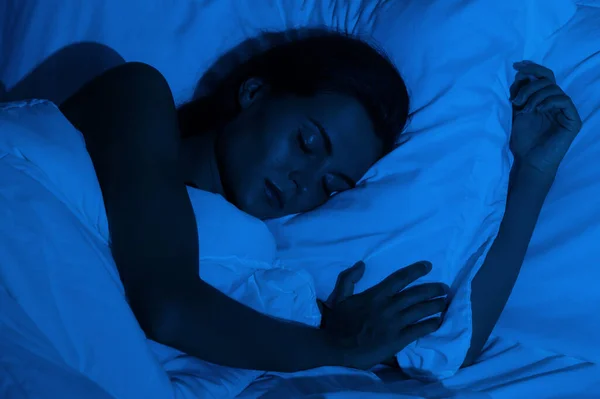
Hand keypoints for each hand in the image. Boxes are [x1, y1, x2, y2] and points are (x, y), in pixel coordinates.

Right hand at [320, 261, 447, 369]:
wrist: (336, 347)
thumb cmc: (338, 322)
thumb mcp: (340, 296)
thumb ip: (349, 278)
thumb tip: (362, 264)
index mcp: (375, 295)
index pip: (400, 278)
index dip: (416, 271)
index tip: (428, 266)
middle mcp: (388, 307)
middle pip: (416, 294)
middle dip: (433, 289)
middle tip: (445, 288)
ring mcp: (394, 324)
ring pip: (421, 311)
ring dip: (435, 305)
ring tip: (445, 302)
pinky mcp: (397, 340)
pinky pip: (418, 330)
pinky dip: (430, 325)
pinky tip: (438, 321)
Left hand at [510, 61, 581, 178]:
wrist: (529, 161)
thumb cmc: (523, 140)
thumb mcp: (516, 113)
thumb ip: (519, 95)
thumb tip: (520, 74)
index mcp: (543, 100)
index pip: (543, 77)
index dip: (532, 69)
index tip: (517, 66)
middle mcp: (555, 103)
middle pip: (548, 80)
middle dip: (530, 84)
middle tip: (516, 99)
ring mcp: (565, 111)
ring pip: (553, 89)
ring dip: (534, 96)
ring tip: (523, 110)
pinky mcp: (572, 120)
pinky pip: (564, 100)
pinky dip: (548, 101)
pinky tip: (537, 110)